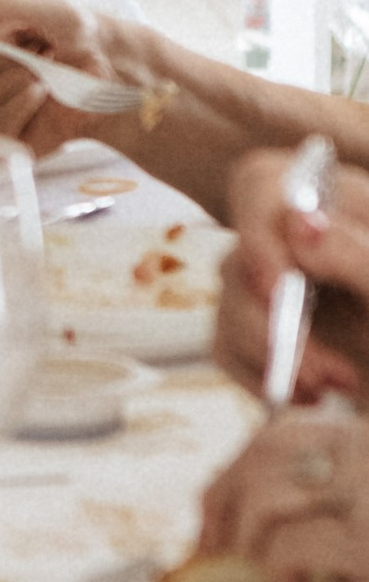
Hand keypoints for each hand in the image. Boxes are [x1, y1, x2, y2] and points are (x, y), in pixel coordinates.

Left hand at [199, 402, 368, 581]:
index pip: (278, 435)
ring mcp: (365, 492)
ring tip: (262, 572)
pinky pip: (291, 544)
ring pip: (265, 498)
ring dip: (247, 540)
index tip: (211, 511)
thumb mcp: (356, 496)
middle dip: (222, 504)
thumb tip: (240, 514)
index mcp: (362, 438)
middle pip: (262, 459)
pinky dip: (277, 569)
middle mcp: (363, 452)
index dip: (233, 472)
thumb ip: (320, 492)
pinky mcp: (366, 542)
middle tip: (213, 549)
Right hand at [213, 151, 368, 415]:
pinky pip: (226, 346)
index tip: (277, 288)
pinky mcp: (256, 325)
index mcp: (326, 199)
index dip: (259, 235)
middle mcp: (286, 234)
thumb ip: (356, 251)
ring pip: (228, 310)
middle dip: (272, 324)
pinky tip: (310, 394)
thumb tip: (301, 226)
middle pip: (238, 260)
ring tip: (338, 384)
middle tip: (318, 368)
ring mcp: (266, 280)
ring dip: (275, 358)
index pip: (261, 187)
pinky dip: (261, 377)